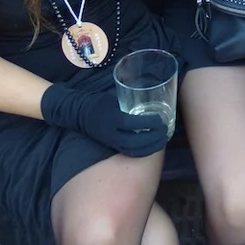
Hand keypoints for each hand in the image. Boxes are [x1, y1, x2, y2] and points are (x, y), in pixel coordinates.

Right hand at [40, 83, 168, 156]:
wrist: (78, 114)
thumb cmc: (99, 102)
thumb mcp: (112, 96)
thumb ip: (129, 99)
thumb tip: (151, 92)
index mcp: (112, 118)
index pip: (131, 124)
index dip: (148, 123)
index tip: (160, 119)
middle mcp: (111, 133)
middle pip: (135, 142)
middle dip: (153, 139)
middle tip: (165, 131)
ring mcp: (111, 141)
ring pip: (133, 151)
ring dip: (150, 148)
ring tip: (163, 140)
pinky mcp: (112, 146)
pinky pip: (129, 153)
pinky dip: (143, 151)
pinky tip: (152, 146)